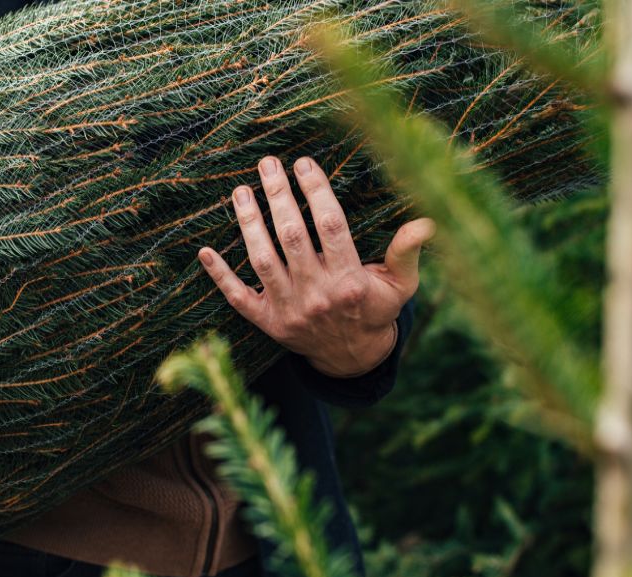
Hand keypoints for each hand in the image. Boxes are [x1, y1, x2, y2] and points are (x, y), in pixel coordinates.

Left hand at [198, 156, 432, 377]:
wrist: (353, 358)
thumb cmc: (376, 310)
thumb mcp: (401, 284)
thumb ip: (407, 251)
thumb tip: (427, 221)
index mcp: (350, 280)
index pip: (330, 226)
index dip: (316, 191)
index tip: (304, 163)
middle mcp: (317, 294)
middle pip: (292, 236)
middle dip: (278, 196)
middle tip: (267, 164)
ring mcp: (289, 310)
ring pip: (262, 260)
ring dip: (248, 223)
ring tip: (241, 191)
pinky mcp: (267, 323)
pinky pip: (238, 297)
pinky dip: (219, 275)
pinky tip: (204, 250)